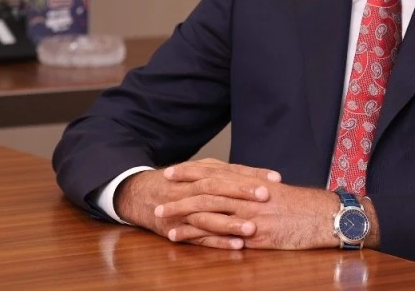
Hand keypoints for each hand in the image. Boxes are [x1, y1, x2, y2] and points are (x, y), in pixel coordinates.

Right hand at [115, 159, 280, 248]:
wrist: (140, 194)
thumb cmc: (179, 181)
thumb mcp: (200, 170)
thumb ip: (227, 172)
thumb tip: (260, 176)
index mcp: (201, 172)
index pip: (230, 171)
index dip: (252, 174)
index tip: (275, 179)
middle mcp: (192, 188)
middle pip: (218, 188)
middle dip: (242, 192)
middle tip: (265, 196)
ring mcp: (184, 209)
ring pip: (208, 214)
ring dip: (230, 222)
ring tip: (252, 228)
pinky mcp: (178, 228)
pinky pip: (199, 236)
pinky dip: (217, 241)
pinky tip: (236, 245)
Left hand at [160, 181, 344, 250]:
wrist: (326, 218)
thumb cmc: (306, 206)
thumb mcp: (279, 193)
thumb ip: (258, 191)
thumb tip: (242, 189)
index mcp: (254, 183)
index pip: (218, 172)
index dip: (194, 171)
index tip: (174, 171)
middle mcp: (248, 196)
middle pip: (207, 189)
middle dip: (180, 190)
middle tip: (159, 191)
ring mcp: (250, 216)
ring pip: (208, 210)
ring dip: (181, 212)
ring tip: (160, 216)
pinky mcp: (253, 236)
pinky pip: (219, 236)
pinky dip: (196, 236)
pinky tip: (179, 238)